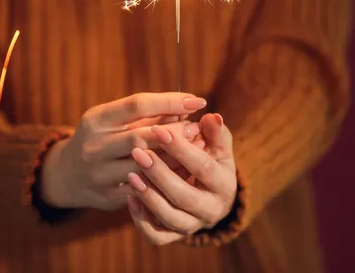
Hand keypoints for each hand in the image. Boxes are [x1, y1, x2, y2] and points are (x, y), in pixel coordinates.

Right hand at [41, 93, 206, 210]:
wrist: (68, 174)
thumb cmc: (103, 138)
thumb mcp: (116, 120)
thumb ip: (150, 114)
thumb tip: (187, 107)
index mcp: (97, 119)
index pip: (137, 105)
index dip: (170, 101)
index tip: (196, 101)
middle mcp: (94, 146)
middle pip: (141, 137)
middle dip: (175, 132)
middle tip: (197, 128)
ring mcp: (99, 173)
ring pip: (144, 166)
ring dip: (175, 157)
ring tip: (197, 148)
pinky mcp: (107, 196)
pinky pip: (143, 189)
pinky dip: (166, 178)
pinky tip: (184, 171)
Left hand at [126, 113, 236, 244]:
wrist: (212, 195)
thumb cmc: (212, 160)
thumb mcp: (217, 146)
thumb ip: (214, 132)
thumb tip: (213, 117)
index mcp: (225, 185)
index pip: (203, 167)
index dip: (181, 149)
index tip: (160, 130)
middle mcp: (211, 210)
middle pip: (184, 196)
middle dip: (160, 174)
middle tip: (138, 152)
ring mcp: (192, 226)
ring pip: (169, 218)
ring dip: (149, 196)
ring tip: (131, 174)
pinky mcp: (174, 236)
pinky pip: (157, 236)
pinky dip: (142, 220)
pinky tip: (130, 197)